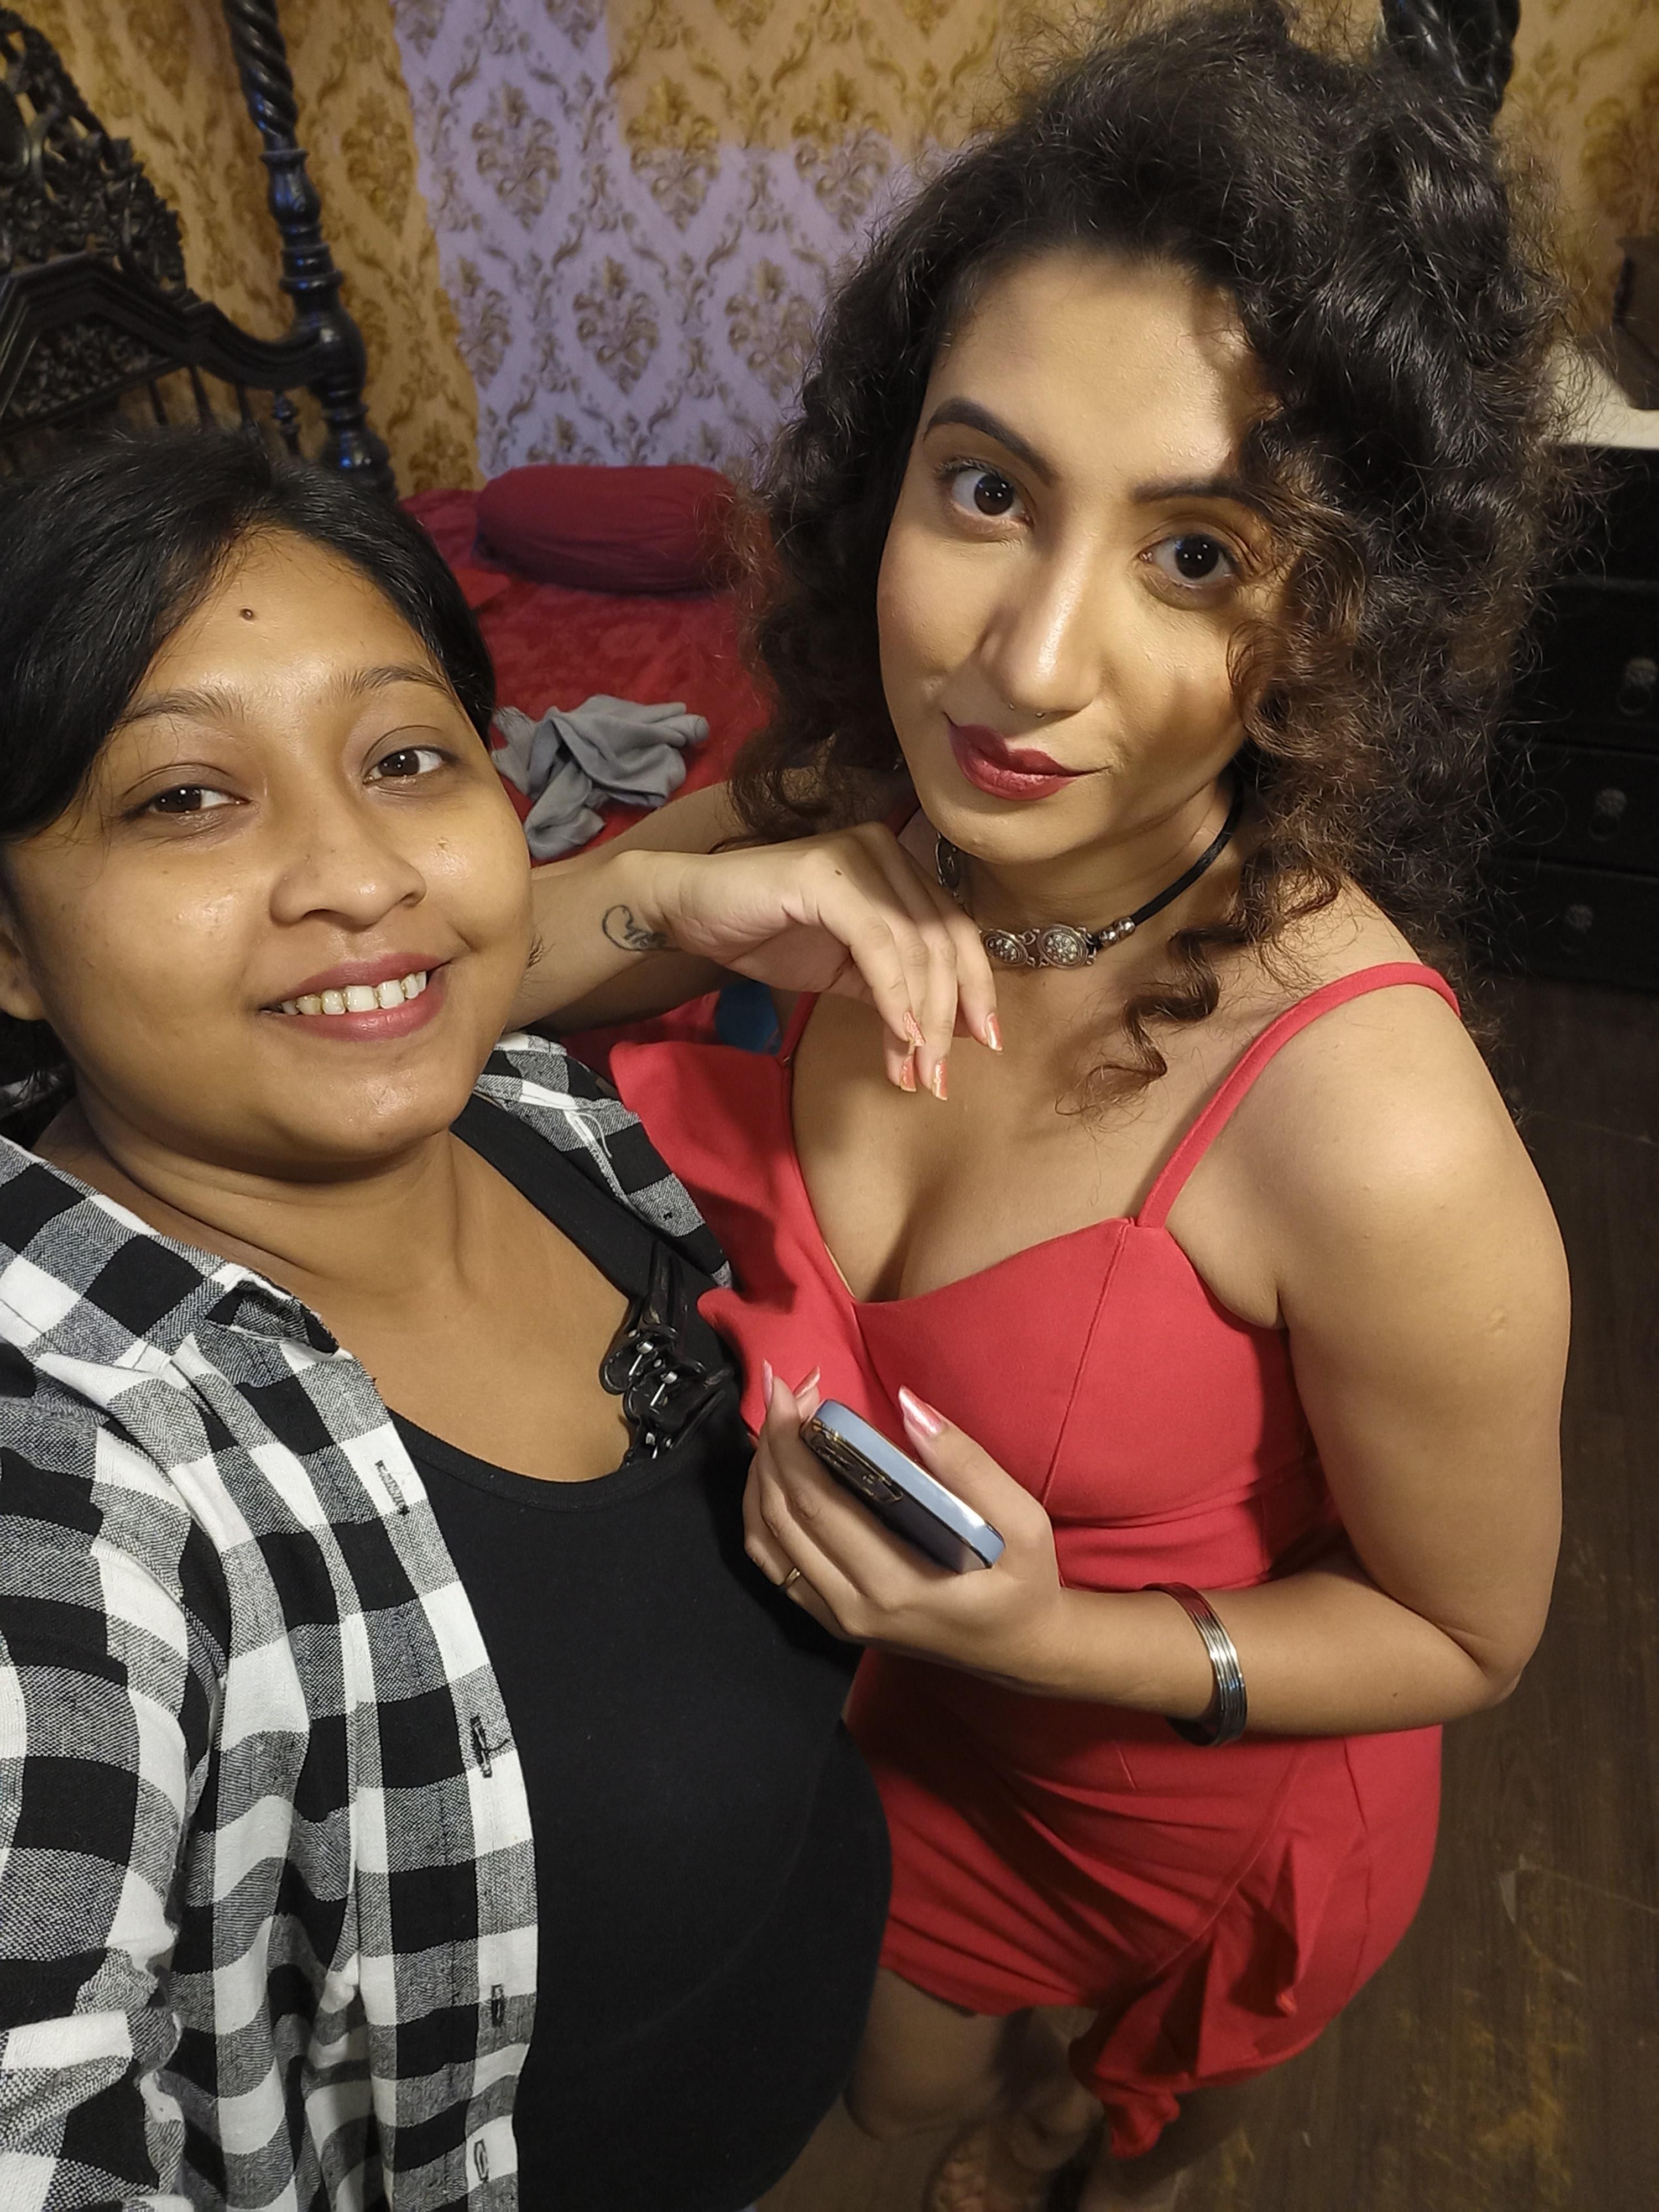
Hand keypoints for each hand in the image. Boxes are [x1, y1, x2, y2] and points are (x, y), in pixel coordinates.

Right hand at [639, 826, 998, 1092]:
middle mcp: (887, 853)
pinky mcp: (828, 874)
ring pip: (915, 947)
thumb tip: (949, 1033)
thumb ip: (893, 991)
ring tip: (915, 1071)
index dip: (976, 989)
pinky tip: (898, 1035)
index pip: (955, 931)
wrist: (691, 912)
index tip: (985, 1045)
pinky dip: (893, 994)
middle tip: (941, 1076)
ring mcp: (859, 857)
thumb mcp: (843, 971)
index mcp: (898, 870)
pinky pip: (877, 943)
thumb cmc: (766, 934)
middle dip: (951, 1016)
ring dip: (921, 1019)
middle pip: (943, 942)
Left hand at [742, 1369, 1070, 1685]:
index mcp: (894, 1585)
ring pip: (764, 1541)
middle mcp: (851, 1607)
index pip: (817, 1505)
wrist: (1020, 1651)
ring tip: (778, 1421)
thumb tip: (909, 1406)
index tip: (791, 1388)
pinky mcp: (829, 1619)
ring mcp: (834, 1618)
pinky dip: (761, 1511)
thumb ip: (969, 1466)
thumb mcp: (1024, 1525)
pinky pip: (773, 1563)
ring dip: (760, 1474)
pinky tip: (775, 1470)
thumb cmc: (1024, 1584)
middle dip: (773, 1444)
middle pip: (780, 1516)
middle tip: (785, 1389)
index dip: (792, 1441)